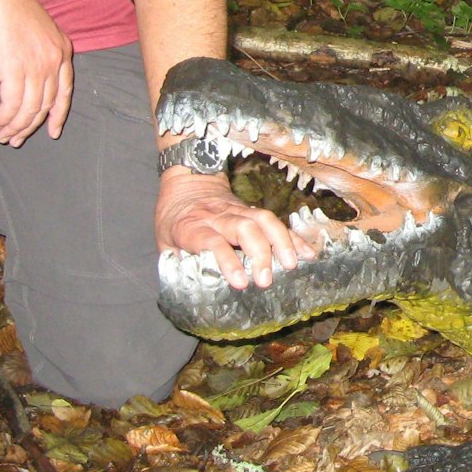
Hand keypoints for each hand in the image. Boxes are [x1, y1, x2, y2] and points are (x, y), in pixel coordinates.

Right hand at [0, 0, 73, 146]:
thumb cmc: (7, 11)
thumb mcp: (34, 34)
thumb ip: (36, 57)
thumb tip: (23, 84)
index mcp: (63, 50)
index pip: (65, 92)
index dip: (58, 115)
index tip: (52, 132)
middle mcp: (55, 60)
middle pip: (46, 104)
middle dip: (30, 126)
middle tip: (15, 139)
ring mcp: (37, 65)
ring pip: (29, 108)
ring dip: (14, 126)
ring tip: (2, 135)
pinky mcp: (15, 69)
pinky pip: (12, 104)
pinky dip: (4, 118)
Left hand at [155, 170, 317, 288]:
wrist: (187, 180)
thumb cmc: (173, 218)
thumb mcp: (164, 242)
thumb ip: (177, 265)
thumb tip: (192, 291)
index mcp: (192, 226)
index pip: (212, 241)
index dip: (227, 261)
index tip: (240, 282)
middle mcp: (218, 216)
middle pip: (244, 227)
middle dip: (259, 253)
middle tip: (266, 279)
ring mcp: (238, 210)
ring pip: (263, 219)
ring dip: (281, 242)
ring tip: (293, 265)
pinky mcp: (252, 210)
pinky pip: (276, 220)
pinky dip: (293, 236)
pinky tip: (307, 252)